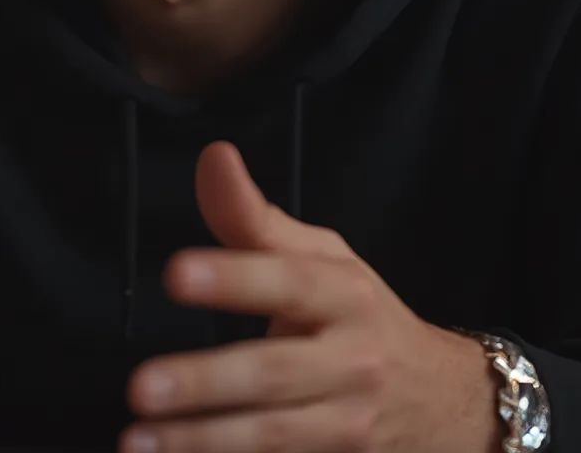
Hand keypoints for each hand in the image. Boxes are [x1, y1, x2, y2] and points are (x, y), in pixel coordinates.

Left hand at [122, 142, 502, 452]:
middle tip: (142, 384)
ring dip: (202, 441)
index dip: (233, 277)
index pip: (288, 281)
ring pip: (274, 434)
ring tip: (139, 439)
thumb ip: (256, 218)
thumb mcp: (322, 260)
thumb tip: (212, 156)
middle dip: (206, 381)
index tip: (175, 274)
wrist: (442, 400)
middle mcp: (353, 360)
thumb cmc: (360, 319)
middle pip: (274, 372)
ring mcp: (348, 422)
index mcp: (344, 296)